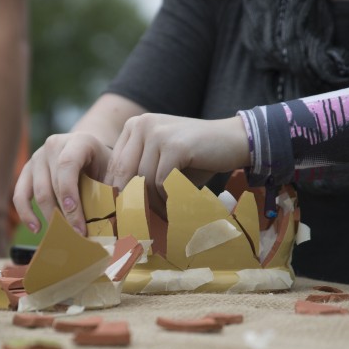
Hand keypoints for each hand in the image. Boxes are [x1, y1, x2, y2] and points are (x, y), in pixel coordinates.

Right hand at [12, 132, 112, 236]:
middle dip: (64, 212)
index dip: (69, 191)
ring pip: (37, 192)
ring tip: (62, 234)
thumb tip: (111, 220)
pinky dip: (26, 213)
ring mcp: (37, 157)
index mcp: (78, 141)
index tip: (76, 215)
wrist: (87, 150)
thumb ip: (110, 189)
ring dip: (49, 216)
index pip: (68, 164)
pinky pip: (20, 194)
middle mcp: (53, 145)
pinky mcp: (26, 171)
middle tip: (77, 235)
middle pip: (52, 182)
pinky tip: (37, 228)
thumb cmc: (101, 164)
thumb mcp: (111, 171)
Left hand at [104, 113, 248, 215]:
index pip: (114, 167)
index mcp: (134, 126)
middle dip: (131, 202)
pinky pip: (160, 182)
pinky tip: (176, 204)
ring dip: (153, 203)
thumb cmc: (196, 158)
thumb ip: (139, 177)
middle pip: (123, 174)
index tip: (126, 215)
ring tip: (164, 215)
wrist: (234, 140)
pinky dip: (167, 198)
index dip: (118, 194)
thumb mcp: (162, 162)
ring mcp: (157, 133)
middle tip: (139, 223)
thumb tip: (117, 209)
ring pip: (142, 181)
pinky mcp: (174, 146)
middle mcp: (141, 124)